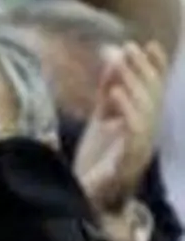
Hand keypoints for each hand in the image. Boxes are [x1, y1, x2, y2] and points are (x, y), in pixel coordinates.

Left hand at [73, 40, 166, 214]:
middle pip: (152, 97)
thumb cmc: (98, 158)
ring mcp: (140, 148)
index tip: (148, 44)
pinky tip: (115, 94)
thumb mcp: (102, 117)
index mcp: (142, 122)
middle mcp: (147, 133)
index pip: (154, 90)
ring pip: (146, 111)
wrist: (85, 196)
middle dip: (143, 70)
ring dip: (135, 85)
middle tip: (130, 48)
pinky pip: (134, 132)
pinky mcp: (128, 161)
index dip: (155, 67)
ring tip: (122, 64)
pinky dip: (127, 110)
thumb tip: (112, 55)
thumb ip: (108, 91)